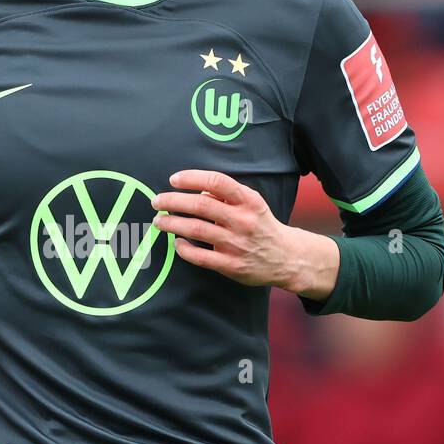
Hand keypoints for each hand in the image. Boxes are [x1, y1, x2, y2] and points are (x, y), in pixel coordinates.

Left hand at [150, 168, 339, 296]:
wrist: (286, 258)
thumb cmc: (262, 225)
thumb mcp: (252, 203)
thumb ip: (227, 195)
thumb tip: (197, 190)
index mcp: (249, 201)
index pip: (217, 182)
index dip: (192, 178)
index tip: (174, 180)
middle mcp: (243, 220)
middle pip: (201, 205)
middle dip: (173, 201)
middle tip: (157, 201)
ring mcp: (236, 244)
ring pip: (196, 229)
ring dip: (172, 223)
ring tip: (159, 220)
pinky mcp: (231, 265)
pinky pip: (199, 256)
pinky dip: (183, 248)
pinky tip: (176, 242)